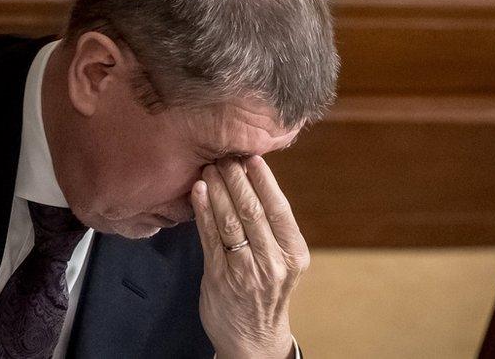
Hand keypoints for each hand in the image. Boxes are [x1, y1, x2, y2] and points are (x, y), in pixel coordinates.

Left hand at [191, 155, 308, 358]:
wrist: (253, 338)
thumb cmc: (267, 290)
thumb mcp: (283, 260)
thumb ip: (272, 228)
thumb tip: (255, 180)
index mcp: (294, 253)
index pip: (278, 209)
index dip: (264, 180)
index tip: (252, 156)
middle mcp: (273, 262)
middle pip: (253, 210)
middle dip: (237, 179)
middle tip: (225, 156)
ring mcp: (246, 271)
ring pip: (230, 221)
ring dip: (218, 190)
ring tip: (210, 168)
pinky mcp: (220, 278)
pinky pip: (210, 237)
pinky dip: (204, 211)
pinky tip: (199, 192)